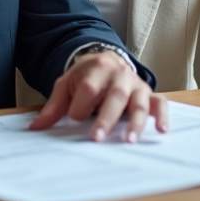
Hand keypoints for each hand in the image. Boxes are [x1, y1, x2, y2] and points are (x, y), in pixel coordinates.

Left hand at [28, 52, 168, 141]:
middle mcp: (120, 74)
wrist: (105, 60)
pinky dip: (163, 116)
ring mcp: (136, 85)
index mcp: (97, 68)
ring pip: (139, 102)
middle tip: (96, 137)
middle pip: (115, 95)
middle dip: (106, 117)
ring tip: (128, 140)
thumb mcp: (66, 85)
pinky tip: (162, 130)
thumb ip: (54, 107)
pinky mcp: (149, 94)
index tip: (73, 120)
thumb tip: (36, 127)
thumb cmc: (85, 77)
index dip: (80, 105)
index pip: (89, 88)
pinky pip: (160, 103)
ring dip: (136, 122)